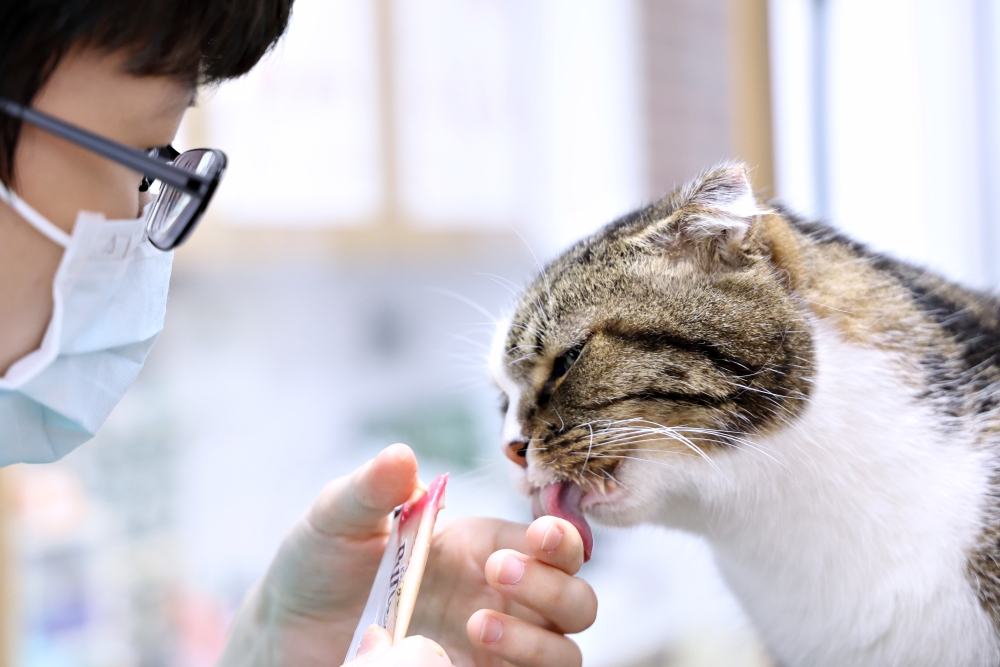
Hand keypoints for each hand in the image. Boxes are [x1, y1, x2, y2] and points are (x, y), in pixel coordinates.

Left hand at [216, 444, 596, 666]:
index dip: (560, 539)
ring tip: (476, 624)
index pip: (553, 541)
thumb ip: (369, 488)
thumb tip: (400, 456)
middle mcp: (498, 598)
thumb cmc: (318, 566)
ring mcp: (491, 650)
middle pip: (576, 600)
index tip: (537, 536)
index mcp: (480, 546)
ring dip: (537, 641)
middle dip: (552, 586)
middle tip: (494, 572)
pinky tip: (458, 659)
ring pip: (564, 653)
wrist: (285, 635)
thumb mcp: (337, 519)